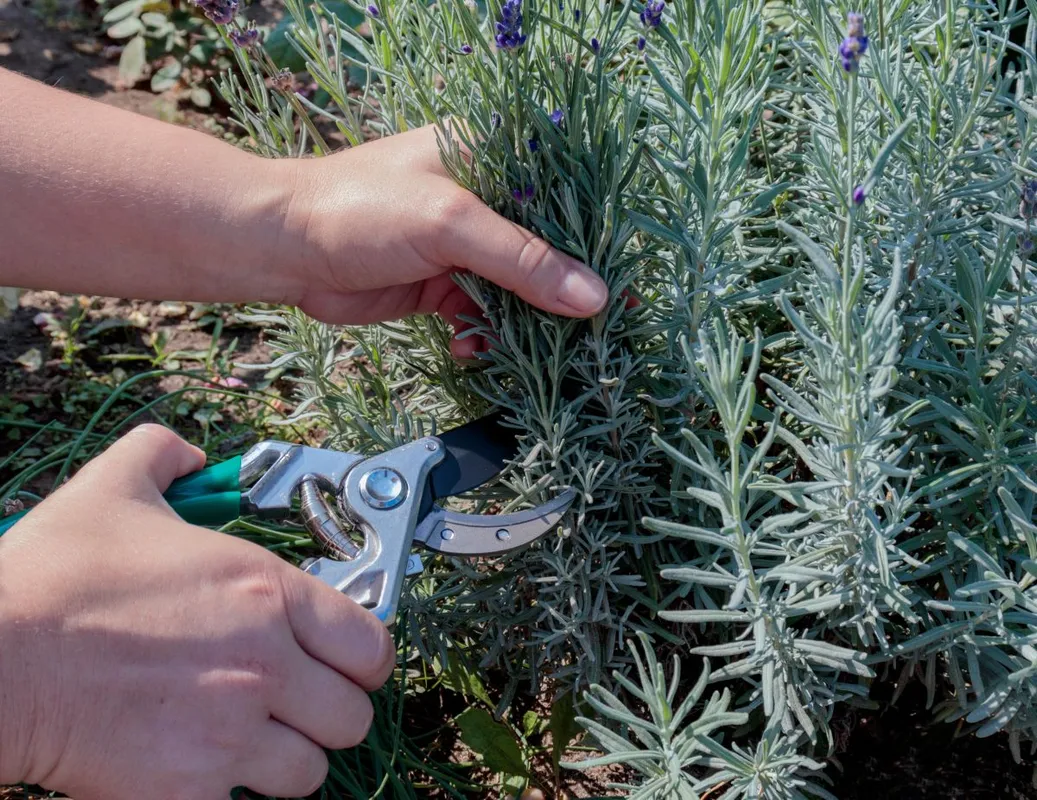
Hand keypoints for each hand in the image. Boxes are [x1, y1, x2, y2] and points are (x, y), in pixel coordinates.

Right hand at [0, 425, 393, 799]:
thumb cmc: (53, 576)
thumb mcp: (114, 487)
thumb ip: (164, 455)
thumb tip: (188, 452)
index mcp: (266, 592)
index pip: (371, 647)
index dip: (363, 660)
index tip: (345, 664)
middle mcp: (265, 663)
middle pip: (352, 717)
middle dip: (328, 714)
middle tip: (295, 706)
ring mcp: (230, 733)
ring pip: (309, 773)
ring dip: (286, 759)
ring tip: (249, 740)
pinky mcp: (188, 791)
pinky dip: (231, 796)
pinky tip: (201, 769)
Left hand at [1, 70, 609, 353]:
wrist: (282, 247)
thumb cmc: (360, 208)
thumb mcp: (450, 224)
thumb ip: (523, 260)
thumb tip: (593, 298)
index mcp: (490, 156)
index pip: (565, 193)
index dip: (599, 235)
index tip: (629, 280)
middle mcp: (482, 197)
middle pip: (546, 247)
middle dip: (565, 290)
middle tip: (599, 331)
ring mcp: (462, 244)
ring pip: (517, 288)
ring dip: (526, 322)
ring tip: (542, 352)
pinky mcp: (441, 283)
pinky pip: (483, 314)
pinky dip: (487, 335)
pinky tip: (477, 350)